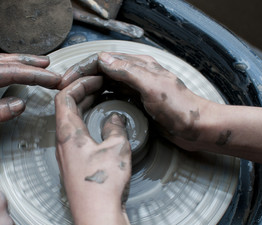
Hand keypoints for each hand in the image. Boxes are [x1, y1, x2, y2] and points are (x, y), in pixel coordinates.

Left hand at [0, 54, 60, 149]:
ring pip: (1, 62)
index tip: (54, 80)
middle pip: (8, 62)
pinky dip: (11, 68)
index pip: (11, 72)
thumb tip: (21, 104)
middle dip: (33, 66)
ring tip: (41, 64)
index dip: (35, 76)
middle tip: (53, 71)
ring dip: (23, 62)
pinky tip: (17, 71)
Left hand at [55, 76, 135, 224]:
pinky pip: (76, 134)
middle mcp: (63, 142)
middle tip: (99, 84)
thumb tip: (114, 119)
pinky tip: (100, 124)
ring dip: (84, 106)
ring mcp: (67, 153)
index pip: (64, 96)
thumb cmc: (101, 185)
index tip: (94, 78)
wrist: (96, 215)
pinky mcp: (74, 163)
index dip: (78, 83)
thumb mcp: (116, 148)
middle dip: (82, 91)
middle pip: (66, 106)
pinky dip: (86, 121)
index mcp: (68, 133)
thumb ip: (115, 128)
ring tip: (100, 98)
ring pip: (71, 120)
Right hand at [59, 52, 261, 168]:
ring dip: (90, 87)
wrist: (198, 128)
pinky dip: (101, 97)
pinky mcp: (138, 102)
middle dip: (82, 77)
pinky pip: (115, 96)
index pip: (104, 60)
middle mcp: (137, 74)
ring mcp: (137, 88)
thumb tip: (103, 59)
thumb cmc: (181, 108)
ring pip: (107, 83)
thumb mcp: (153, 87)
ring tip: (72, 96)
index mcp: (140, 65)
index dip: (83, 68)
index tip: (66, 80)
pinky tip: (93, 104)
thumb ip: (128, 72)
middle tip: (63, 89)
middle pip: (103, 70)